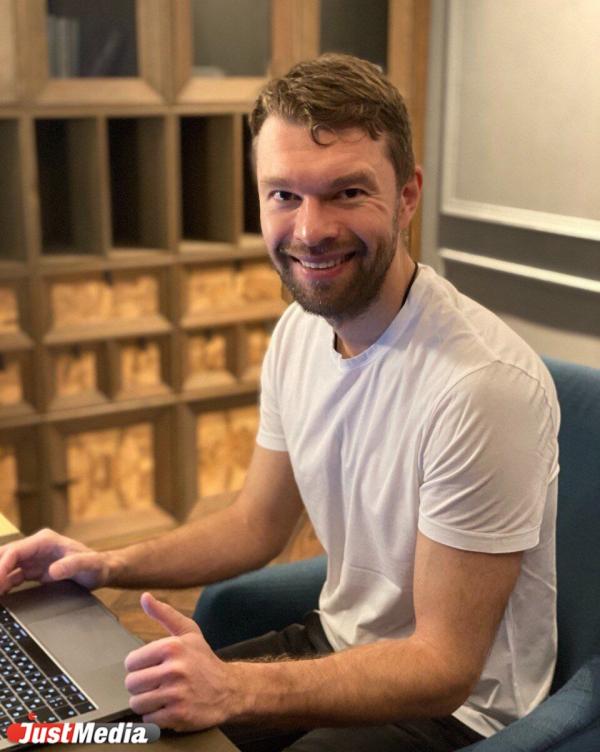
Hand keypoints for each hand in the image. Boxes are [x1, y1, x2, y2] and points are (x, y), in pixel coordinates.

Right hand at [0, 528, 109, 594]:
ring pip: (6, 567)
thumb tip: (53, 570)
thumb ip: (73, 565)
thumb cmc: (96, 566)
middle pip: (6, 556)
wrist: (101, 571)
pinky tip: (1, 597)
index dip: (1, 566)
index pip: (15, 551)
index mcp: (45, 541)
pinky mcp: (33, 571)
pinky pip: (11, 577)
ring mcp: (33, 559)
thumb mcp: (89, 565)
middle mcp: (35, 547)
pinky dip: (3, 586)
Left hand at [125, 593, 237, 730]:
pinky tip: (168, 708)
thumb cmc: (204, 660)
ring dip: (147, 703)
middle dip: (142, 686)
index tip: (152, 668)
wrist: (229, 689)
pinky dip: (156, 717)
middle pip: (132, 684)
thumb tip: (145, 597)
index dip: (139, 667)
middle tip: (157, 684)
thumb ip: (164, 614)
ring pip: (137, 703)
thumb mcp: (189, 632)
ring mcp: (176, 693)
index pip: (131, 662)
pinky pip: (149, 720)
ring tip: (162, 696)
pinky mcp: (178, 715)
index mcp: (172, 646)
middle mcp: (173, 669)